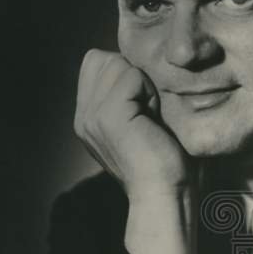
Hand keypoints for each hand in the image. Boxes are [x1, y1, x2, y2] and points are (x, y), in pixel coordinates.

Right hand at [74, 48, 191, 198]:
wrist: (167, 195)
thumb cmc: (168, 164)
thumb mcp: (142, 121)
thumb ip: (129, 94)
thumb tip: (139, 62)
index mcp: (88, 118)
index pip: (96, 61)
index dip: (126, 73)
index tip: (144, 109)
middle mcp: (83, 117)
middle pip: (105, 58)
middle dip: (134, 77)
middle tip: (149, 115)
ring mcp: (91, 116)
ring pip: (118, 63)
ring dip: (144, 85)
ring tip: (151, 119)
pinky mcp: (107, 116)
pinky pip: (131, 75)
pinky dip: (149, 92)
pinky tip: (153, 121)